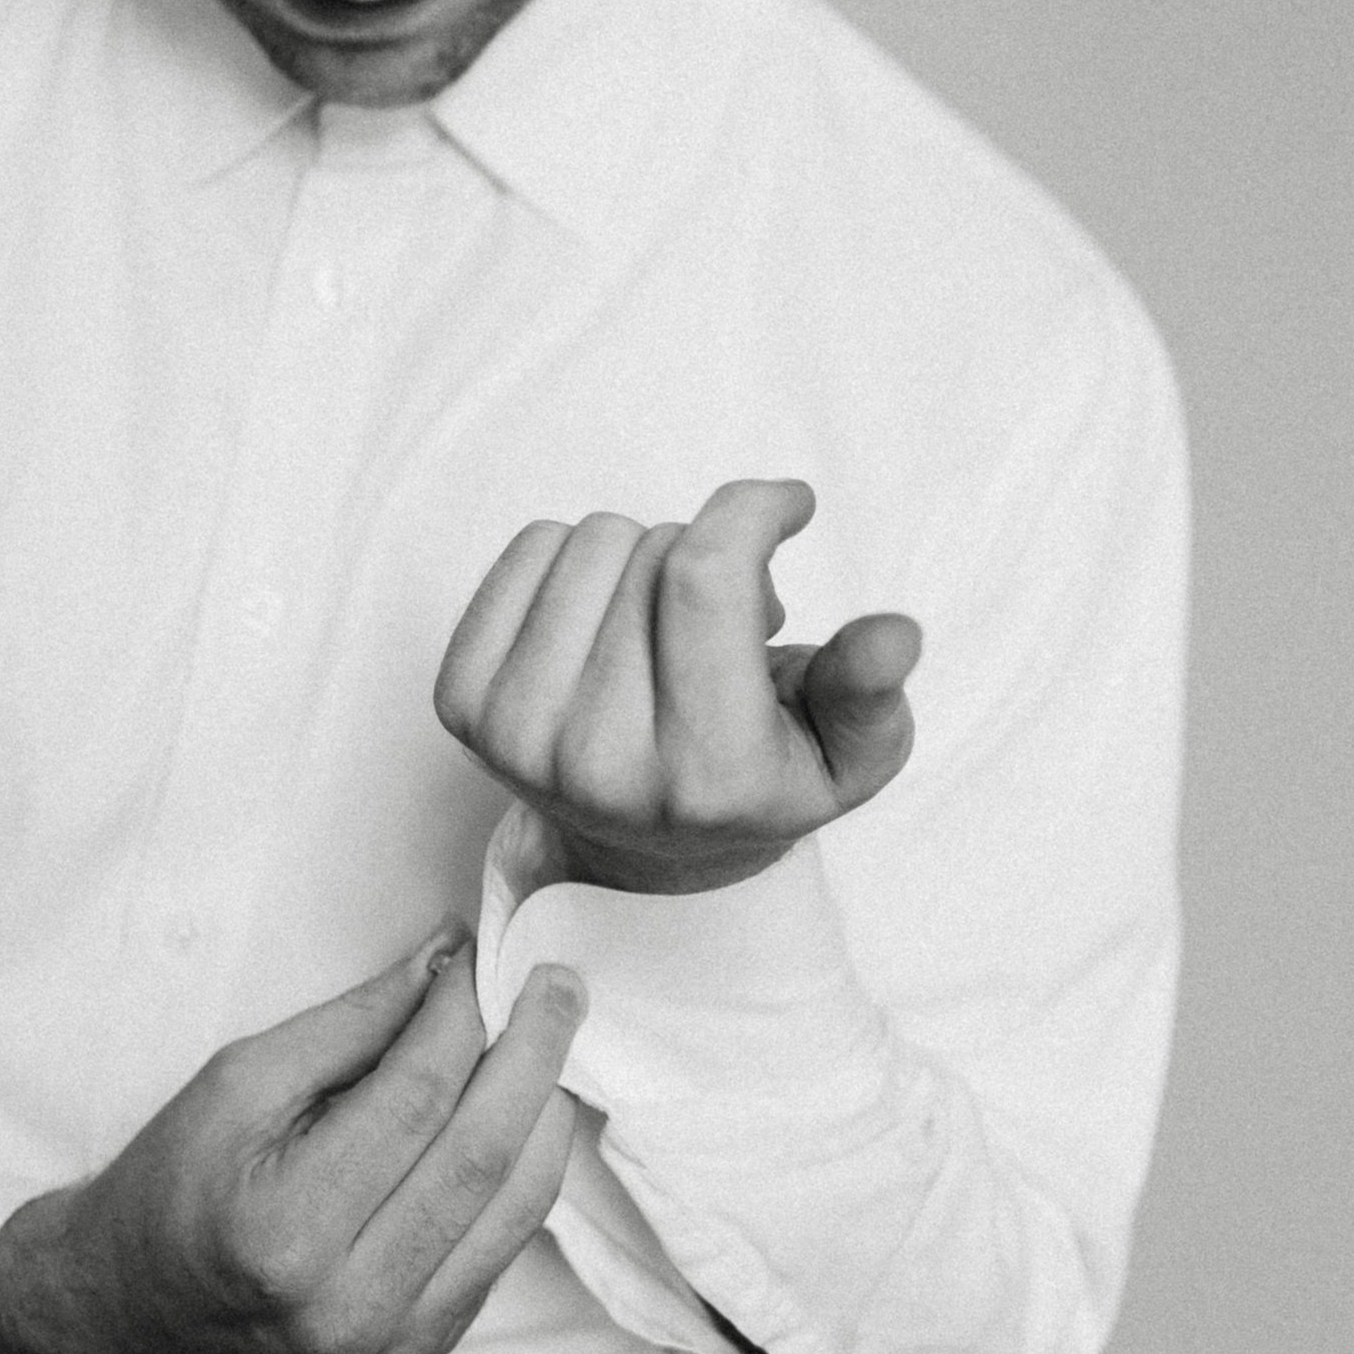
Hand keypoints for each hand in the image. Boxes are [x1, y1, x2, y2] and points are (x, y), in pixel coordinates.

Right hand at [0, 930, 583, 1353]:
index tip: (478, 955)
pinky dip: (529, 1167)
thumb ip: (350, 1024)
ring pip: (518, 1203)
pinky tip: (526, 1109)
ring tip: (551, 1035)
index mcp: (288, 1231)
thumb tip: (446, 962)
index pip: (413, 1098)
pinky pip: (506, 1242)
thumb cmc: (173, 1186)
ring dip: (546, 1107)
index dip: (459, 1015)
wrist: (132, 1309)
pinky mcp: (423, 1347)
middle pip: (482, 1153)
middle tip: (556, 981)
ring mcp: (396, 1337)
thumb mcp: (237, 1083)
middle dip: (533, 1051)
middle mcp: (351, 1300)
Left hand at [433, 477, 921, 896]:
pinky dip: (572, 561)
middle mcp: (600, 765)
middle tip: (719, 623)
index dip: (754, 510)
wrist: (646, 847)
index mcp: (706, 774)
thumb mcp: (845, 754)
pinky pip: (527, 549)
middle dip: (705, 554)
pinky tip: (602, 622)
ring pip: (590, 541)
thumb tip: (893, 635)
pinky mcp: (460, 705)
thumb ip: (868, 694)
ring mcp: (518, 737)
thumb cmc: (758, 776)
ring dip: (641, 557)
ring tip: (663, 627)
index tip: (788, 505)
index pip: (708, 578)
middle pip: (656, 551)